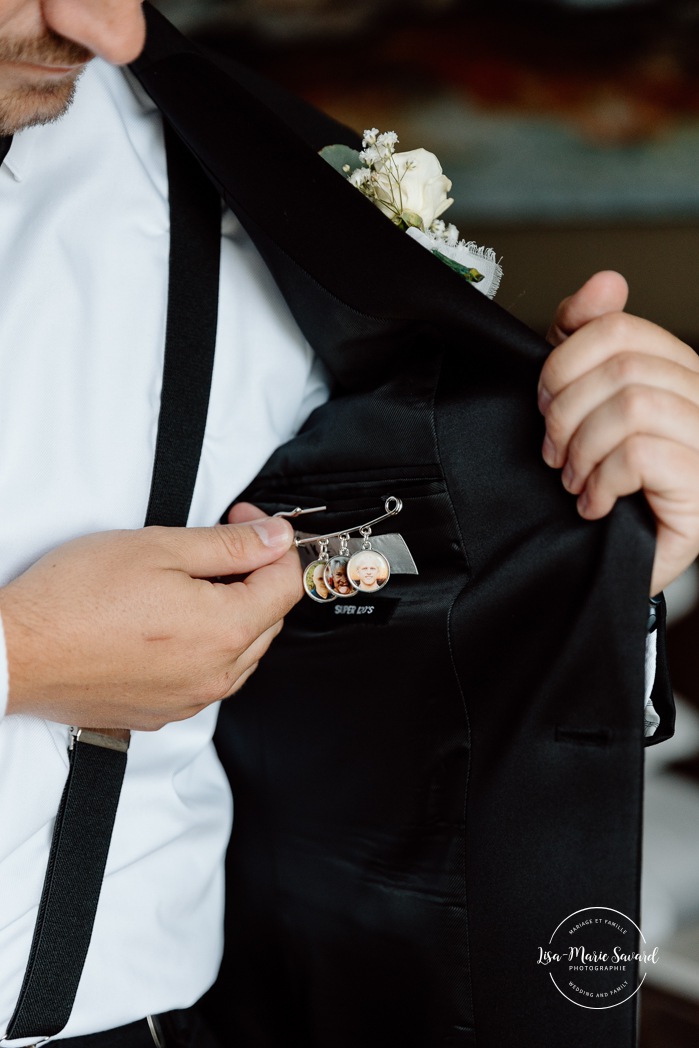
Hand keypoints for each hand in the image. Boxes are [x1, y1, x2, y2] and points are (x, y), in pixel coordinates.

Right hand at [0, 510, 301, 728]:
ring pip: (242, 651)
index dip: (273, 544)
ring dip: (233, 612)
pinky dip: (205, 645)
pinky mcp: (165, 711)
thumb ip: (230, 544)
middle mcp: (216, 674)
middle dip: (255, 576)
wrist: (18, 650)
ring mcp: (191, 698)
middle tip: (217, 546)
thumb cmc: (76, 599)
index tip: (248, 523)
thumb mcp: (161, 547)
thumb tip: (276, 538)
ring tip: (189, 583)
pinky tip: (170, 621)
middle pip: (269, 619)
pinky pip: (208, 675)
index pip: (287, 584)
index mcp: (225, 630)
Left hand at [539, 270, 698, 595]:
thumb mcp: (585, 401)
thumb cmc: (609, 484)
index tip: (544, 399)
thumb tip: (606, 282)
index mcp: (677, 371)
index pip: (620, 328)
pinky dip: (602, 482)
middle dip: (566, 410)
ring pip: (633, 406)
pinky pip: (642, 456)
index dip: (565, 360)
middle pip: (622, 365)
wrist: (619, 562)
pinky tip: (594, 505)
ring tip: (575, 480)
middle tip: (553, 450)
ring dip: (583, 449)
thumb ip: (585, 339)